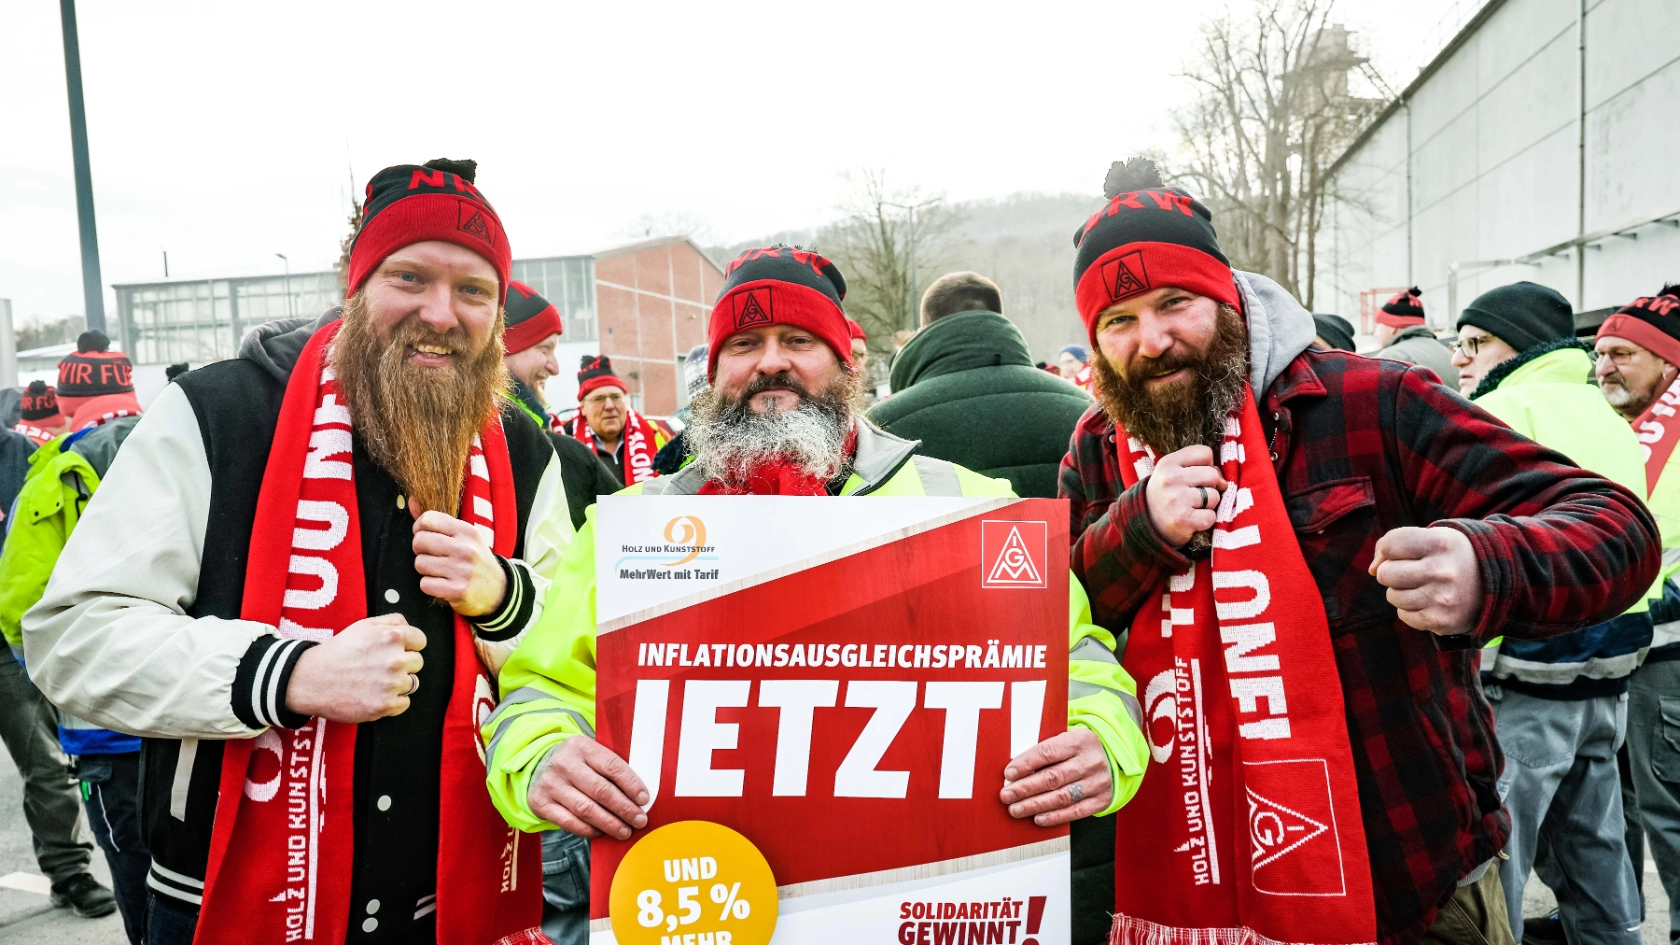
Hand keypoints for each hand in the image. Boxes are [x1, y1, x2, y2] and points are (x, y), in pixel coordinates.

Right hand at [283, 614, 423, 722]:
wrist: (312, 680)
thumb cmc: (337, 652)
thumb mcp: (363, 626)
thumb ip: (391, 621)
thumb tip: (408, 625)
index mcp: (392, 637)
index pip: (420, 641)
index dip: (409, 645)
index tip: (398, 651)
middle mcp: (396, 659)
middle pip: (418, 662)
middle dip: (404, 664)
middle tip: (381, 667)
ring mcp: (391, 683)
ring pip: (412, 683)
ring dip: (398, 683)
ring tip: (377, 681)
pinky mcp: (385, 704)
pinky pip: (404, 703)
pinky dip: (393, 702)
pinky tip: (376, 694)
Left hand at [412, 510, 506, 616]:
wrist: (498, 590)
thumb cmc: (475, 560)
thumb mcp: (464, 537)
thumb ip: (438, 521)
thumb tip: (411, 501)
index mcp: (467, 531)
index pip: (428, 519)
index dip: (419, 528)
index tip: (425, 535)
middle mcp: (466, 549)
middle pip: (420, 541)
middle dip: (420, 550)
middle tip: (430, 555)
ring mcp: (462, 570)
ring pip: (420, 563)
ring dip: (425, 569)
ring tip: (439, 570)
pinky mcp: (457, 590)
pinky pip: (425, 584)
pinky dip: (430, 585)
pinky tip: (442, 584)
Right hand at [528, 736, 650, 839]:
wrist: (537, 765)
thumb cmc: (576, 763)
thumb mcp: (590, 755)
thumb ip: (611, 769)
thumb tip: (639, 795)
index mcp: (581, 746)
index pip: (612, 766)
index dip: (631, 784)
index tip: (644, 799)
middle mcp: (564, 763)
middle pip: (600, 790)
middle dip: (624, 808)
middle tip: (639, 820)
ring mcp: (551, 784)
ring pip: (586, 809)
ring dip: (609, 823)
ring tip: (625, 831)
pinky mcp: (541, 803)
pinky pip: (569, 822)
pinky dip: (589, 830)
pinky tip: (602, 832)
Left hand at [998, 729, 1111, 826]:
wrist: (1110, 759)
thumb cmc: (1077, 750)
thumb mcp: (1064, 741)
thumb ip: (1044, 752)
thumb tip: (1014, 772)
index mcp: (1079, 740)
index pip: (1048, 752)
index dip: (1026, 764)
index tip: (1009, 774)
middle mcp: (1091, 761)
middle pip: (1053, 777)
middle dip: (1025, 788)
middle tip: (1007, 795)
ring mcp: (1098, 782)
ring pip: (1062, 797)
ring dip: (1035, 805)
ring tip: (1016, 809)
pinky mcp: (1102, 799)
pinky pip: (1076, 811)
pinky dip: (1055, 816)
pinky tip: (1038, 818)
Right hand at [1143, 446, 1227, 547]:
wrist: (1147, 523)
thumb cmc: (1168, 493)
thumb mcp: (1175, 472)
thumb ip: (1201, 467)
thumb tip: (1224, 483)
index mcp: (1168, 463)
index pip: (1205, 453)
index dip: (1206, 465)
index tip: (1194, 476)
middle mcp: (1170, 479)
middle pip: (1213, 475)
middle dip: (1209, 486)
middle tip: (1193, 495)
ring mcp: (1176, 500)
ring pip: (1214, 496)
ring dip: (1208, 505)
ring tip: (1191, 507)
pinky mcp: (1182, 520)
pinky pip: (1211, 517)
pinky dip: (1205, 520)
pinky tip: (1191, 520)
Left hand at [1369, 526, 1482, 635]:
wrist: (1496, 584)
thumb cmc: (1451, 557)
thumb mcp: (1432, 538)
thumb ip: (1395, 544)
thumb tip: (1371, 570)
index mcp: (1440, 543)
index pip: (1389, 545)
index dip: (1390, 550)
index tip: (1405, 552)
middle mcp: (1442, 571)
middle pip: (1384, 573)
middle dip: (1393, 572)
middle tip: (1415, 571)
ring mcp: (1442, 598)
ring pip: (1392, 596)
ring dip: (1402, 591)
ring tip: (1425, 586)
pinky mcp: (1442, 621)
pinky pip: (1404, 615)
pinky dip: (1411, 610)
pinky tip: (1430, 602)